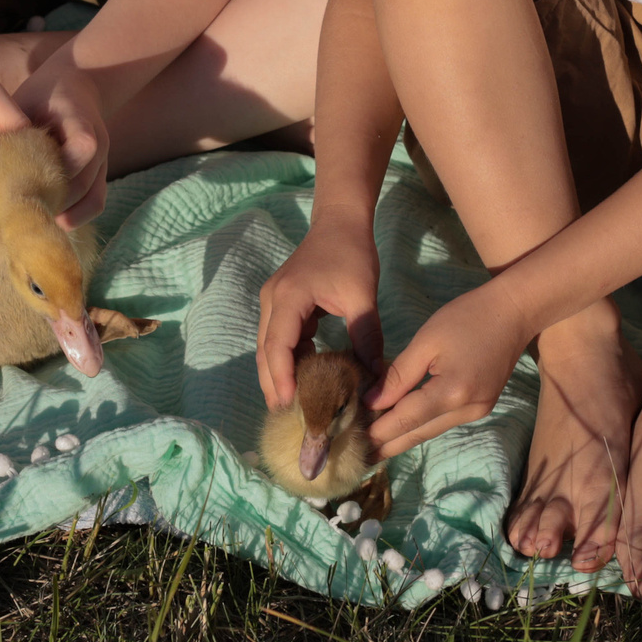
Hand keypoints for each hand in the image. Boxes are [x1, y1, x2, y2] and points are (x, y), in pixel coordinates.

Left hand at [13, 62, 109, 227]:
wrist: (73, 86)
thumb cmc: (41, 96)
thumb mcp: (25, 103)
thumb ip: (13, 131)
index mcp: (81, 120)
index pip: (82, 148)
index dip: (55, 169)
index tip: (21, 182)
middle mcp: (100, 144)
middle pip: (81, 185)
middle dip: (48, 201)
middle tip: (15, 214)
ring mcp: (103, 163)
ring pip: (91, 200)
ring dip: (62, 214)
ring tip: (30, 221)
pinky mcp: (101, 176)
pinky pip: (96, 204)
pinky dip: (76, 218)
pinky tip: (50, 223)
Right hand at [255, 213, 381, 408]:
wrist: (340, 222)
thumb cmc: (351, 254)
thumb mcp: (362, 295)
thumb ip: (367, 335)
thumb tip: (376, 375)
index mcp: (288, 298)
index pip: (277, 346)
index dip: (281, 378)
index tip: (290, 405)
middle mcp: (273, 301)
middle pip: (265, 352)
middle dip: (274, 385)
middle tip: (287, 419)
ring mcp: (274, 302)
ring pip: (268, 347)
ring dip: (278, 376)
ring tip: (292, 408)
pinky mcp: (282, 304)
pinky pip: (279, 339)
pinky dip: (287, 361)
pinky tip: (302, 380)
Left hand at [366, 284, 534, 458]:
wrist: (515, 311)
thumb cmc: (467, 317)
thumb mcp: (427, 341)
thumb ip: (398, 375)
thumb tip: (371, 401)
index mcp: (452, 392)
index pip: (406, 419)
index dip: (379, 430)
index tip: (353, 440)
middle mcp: (467, 409)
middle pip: (419, 433)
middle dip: (389, 445)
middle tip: (360, 458)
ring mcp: (478, 411)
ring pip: (432, 430)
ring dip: (403, 438)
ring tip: (376, 448)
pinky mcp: (482, 406)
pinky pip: (444, 421)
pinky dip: (422, 425)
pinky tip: (404, 428)